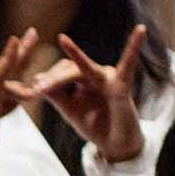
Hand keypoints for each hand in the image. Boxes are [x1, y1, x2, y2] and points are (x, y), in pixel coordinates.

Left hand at [5, 25, 147, 163]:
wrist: (115, 144)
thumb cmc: (95, 125)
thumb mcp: (70, 110)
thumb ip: (55, 95)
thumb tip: (37, 79)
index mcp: (86, 80)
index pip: (65, 70)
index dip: (50, 79)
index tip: (34, 89)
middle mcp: (99, 74)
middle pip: (71, 68)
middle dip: (53, 79)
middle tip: (37, 88)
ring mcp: (111, 78)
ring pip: (83, 70)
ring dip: (61, 78)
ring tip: (43, 86)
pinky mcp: (122, 85)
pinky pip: (128, 65)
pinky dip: (134, 46)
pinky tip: (140, 31)